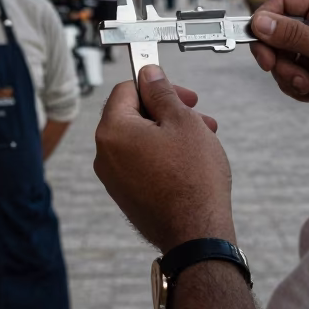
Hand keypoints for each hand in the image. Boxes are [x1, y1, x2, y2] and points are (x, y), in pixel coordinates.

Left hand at [94, 67, 233, 251]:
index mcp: (113, 131)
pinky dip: (163, 156)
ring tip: (202, 139)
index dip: (156, 85)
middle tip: (198, 115)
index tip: (181, 93)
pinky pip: (141, 164)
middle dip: (168, 111)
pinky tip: (190, 162)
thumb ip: (162, 92)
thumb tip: (148, 74)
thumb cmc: (192, 179)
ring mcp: (114, 179)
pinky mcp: (127, 196)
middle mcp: (105, 155)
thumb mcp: (182, 121)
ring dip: (170, 133)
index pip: (126, 90)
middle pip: (133, 115)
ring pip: (141, 140)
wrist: (196, 234)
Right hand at [250, 0, 308, 107]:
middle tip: (276, 70)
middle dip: (279, 57)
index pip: (285, 1)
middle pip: (279, 33)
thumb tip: (259, 22)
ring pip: (284, 58)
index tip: (256, 41)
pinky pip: (293, 75)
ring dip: (292, 76)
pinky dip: (301, 88)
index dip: (266, 19)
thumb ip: (292, 34)